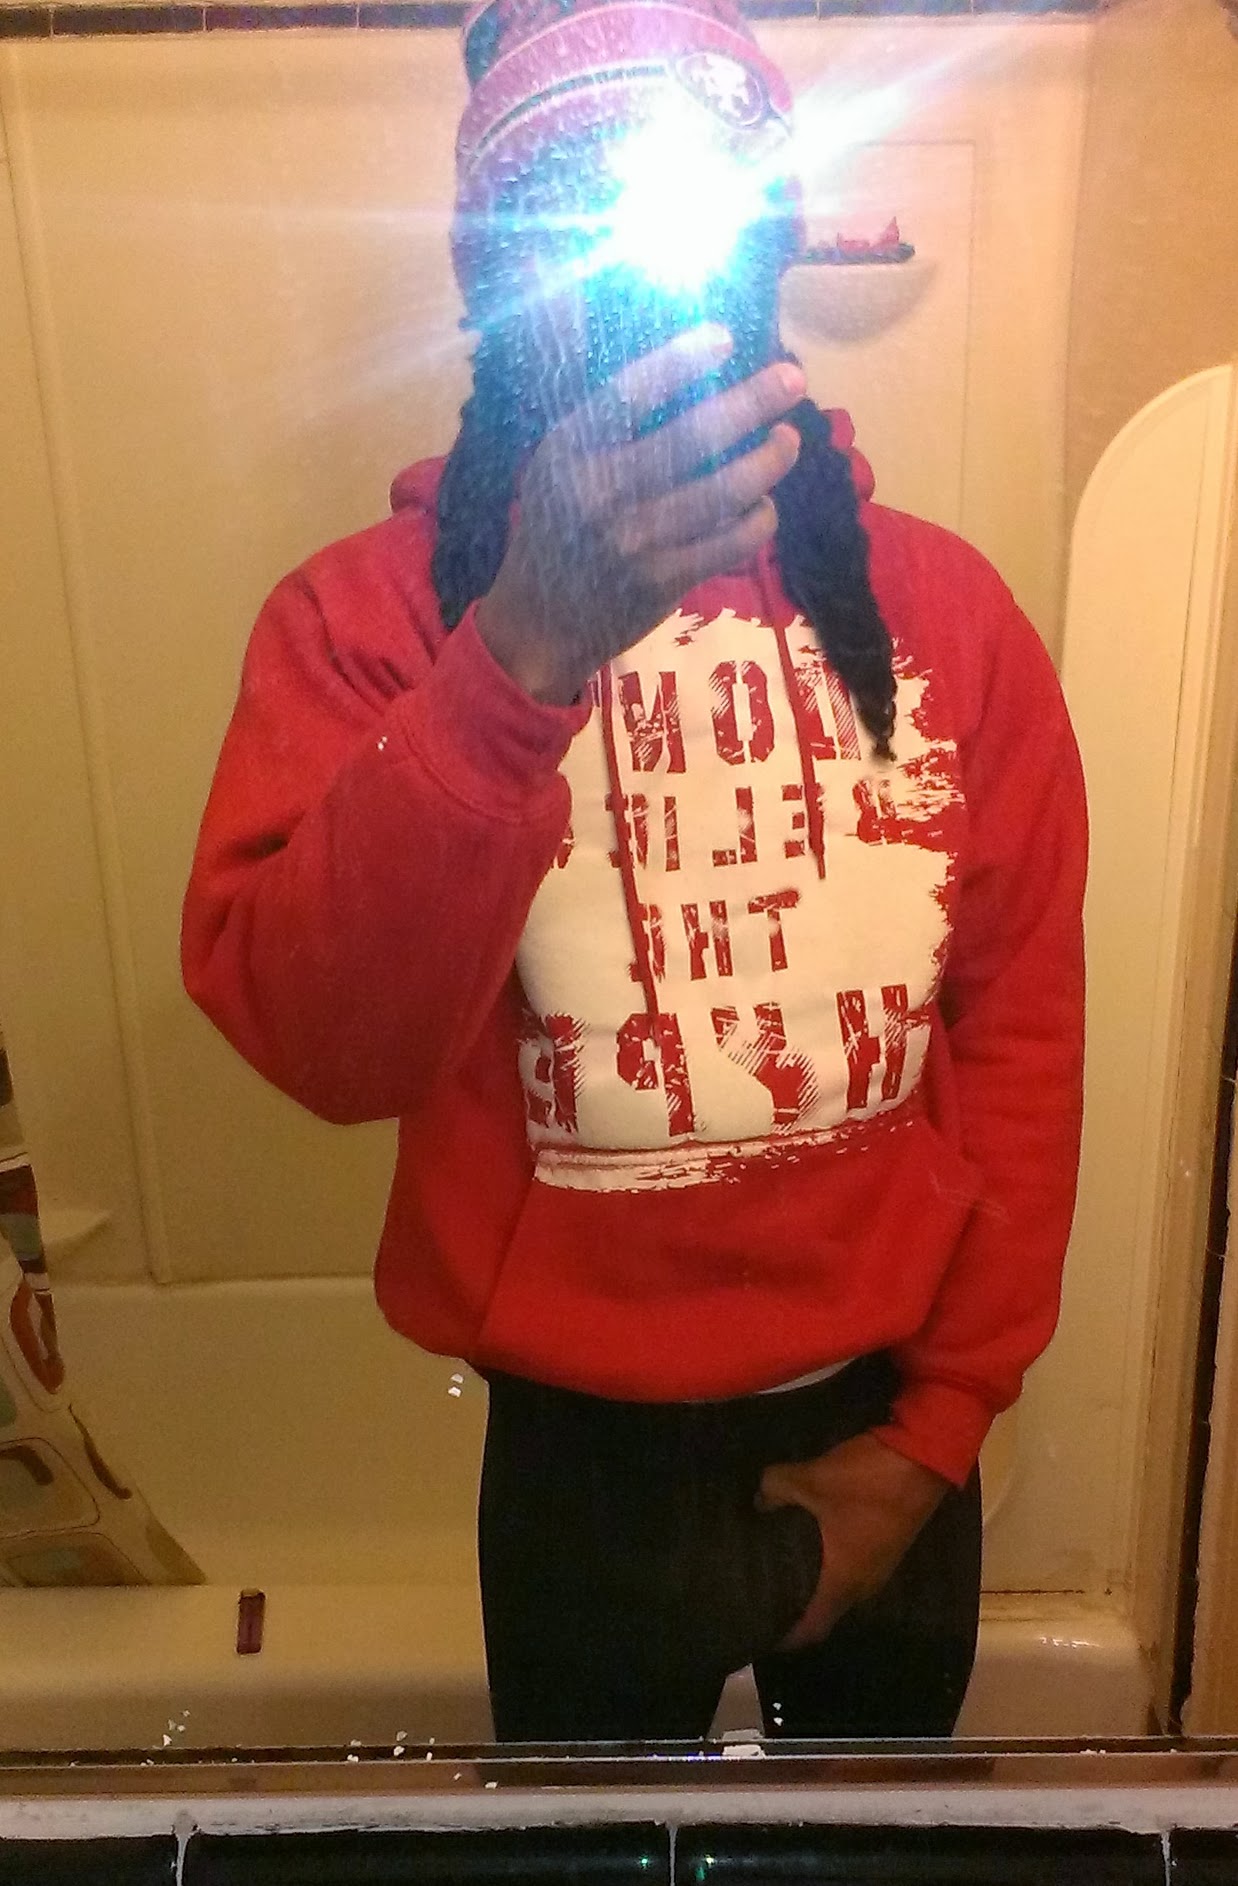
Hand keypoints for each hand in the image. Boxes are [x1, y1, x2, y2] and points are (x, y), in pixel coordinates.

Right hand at [475, 326, 805, 705]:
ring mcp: (636, 540)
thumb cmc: (556, 528)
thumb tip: (667, 360)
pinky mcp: (664, 580)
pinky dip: (760, 518)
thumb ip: (605, 418)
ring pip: (725, 490)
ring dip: (769, 460)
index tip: (726, 338)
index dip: (681, 361)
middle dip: (752, 401)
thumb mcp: (557, 462)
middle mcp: (601, 492)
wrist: (540, 623)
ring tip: (787, 440)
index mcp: (570, 450)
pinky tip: (764, 504)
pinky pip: (732, 541)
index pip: (629, 392)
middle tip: (792, 378)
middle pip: (692, 436)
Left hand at [756, 1431, 950, 1652]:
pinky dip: (833, 1566)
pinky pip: (854, 1569)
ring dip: (818, 1586)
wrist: (924, 1456)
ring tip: (784, 1570)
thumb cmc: (866, 1480)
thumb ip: (775, 1489)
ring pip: (842, 1589)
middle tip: (764, 1597)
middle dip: (798, 1610)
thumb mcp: (811, 1479)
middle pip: (828, 1611)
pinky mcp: (888, 1545)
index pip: (814, 1629)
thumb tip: (757, 1501)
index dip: (787, 1638)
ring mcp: (881, 1565)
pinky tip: (814, 1544)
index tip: (761, 1634)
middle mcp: (865, 1584)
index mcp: (845, 1582)